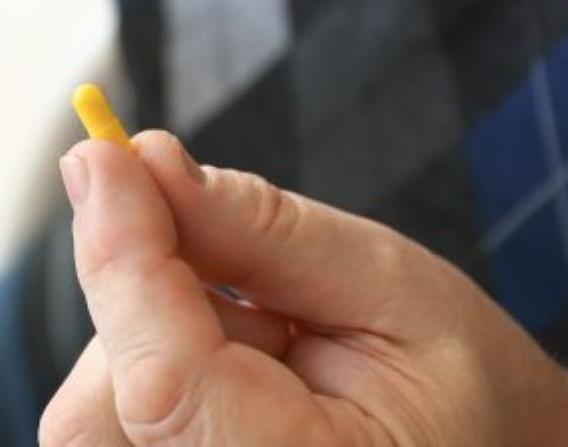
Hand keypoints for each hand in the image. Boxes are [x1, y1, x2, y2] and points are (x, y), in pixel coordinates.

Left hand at [40, 132, 567, 445]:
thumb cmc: (467, 388)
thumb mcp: (390, 286)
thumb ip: (262, 230)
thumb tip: (146, 163)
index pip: (160, 380)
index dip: (121, 258)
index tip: (103, 156)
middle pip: (108, 398)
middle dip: (139, 290)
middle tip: (207, 229)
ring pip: (100, 402)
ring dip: (153, 324)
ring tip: (267, 324)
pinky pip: (116, 412)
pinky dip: (155, 349)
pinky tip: (236, 350)